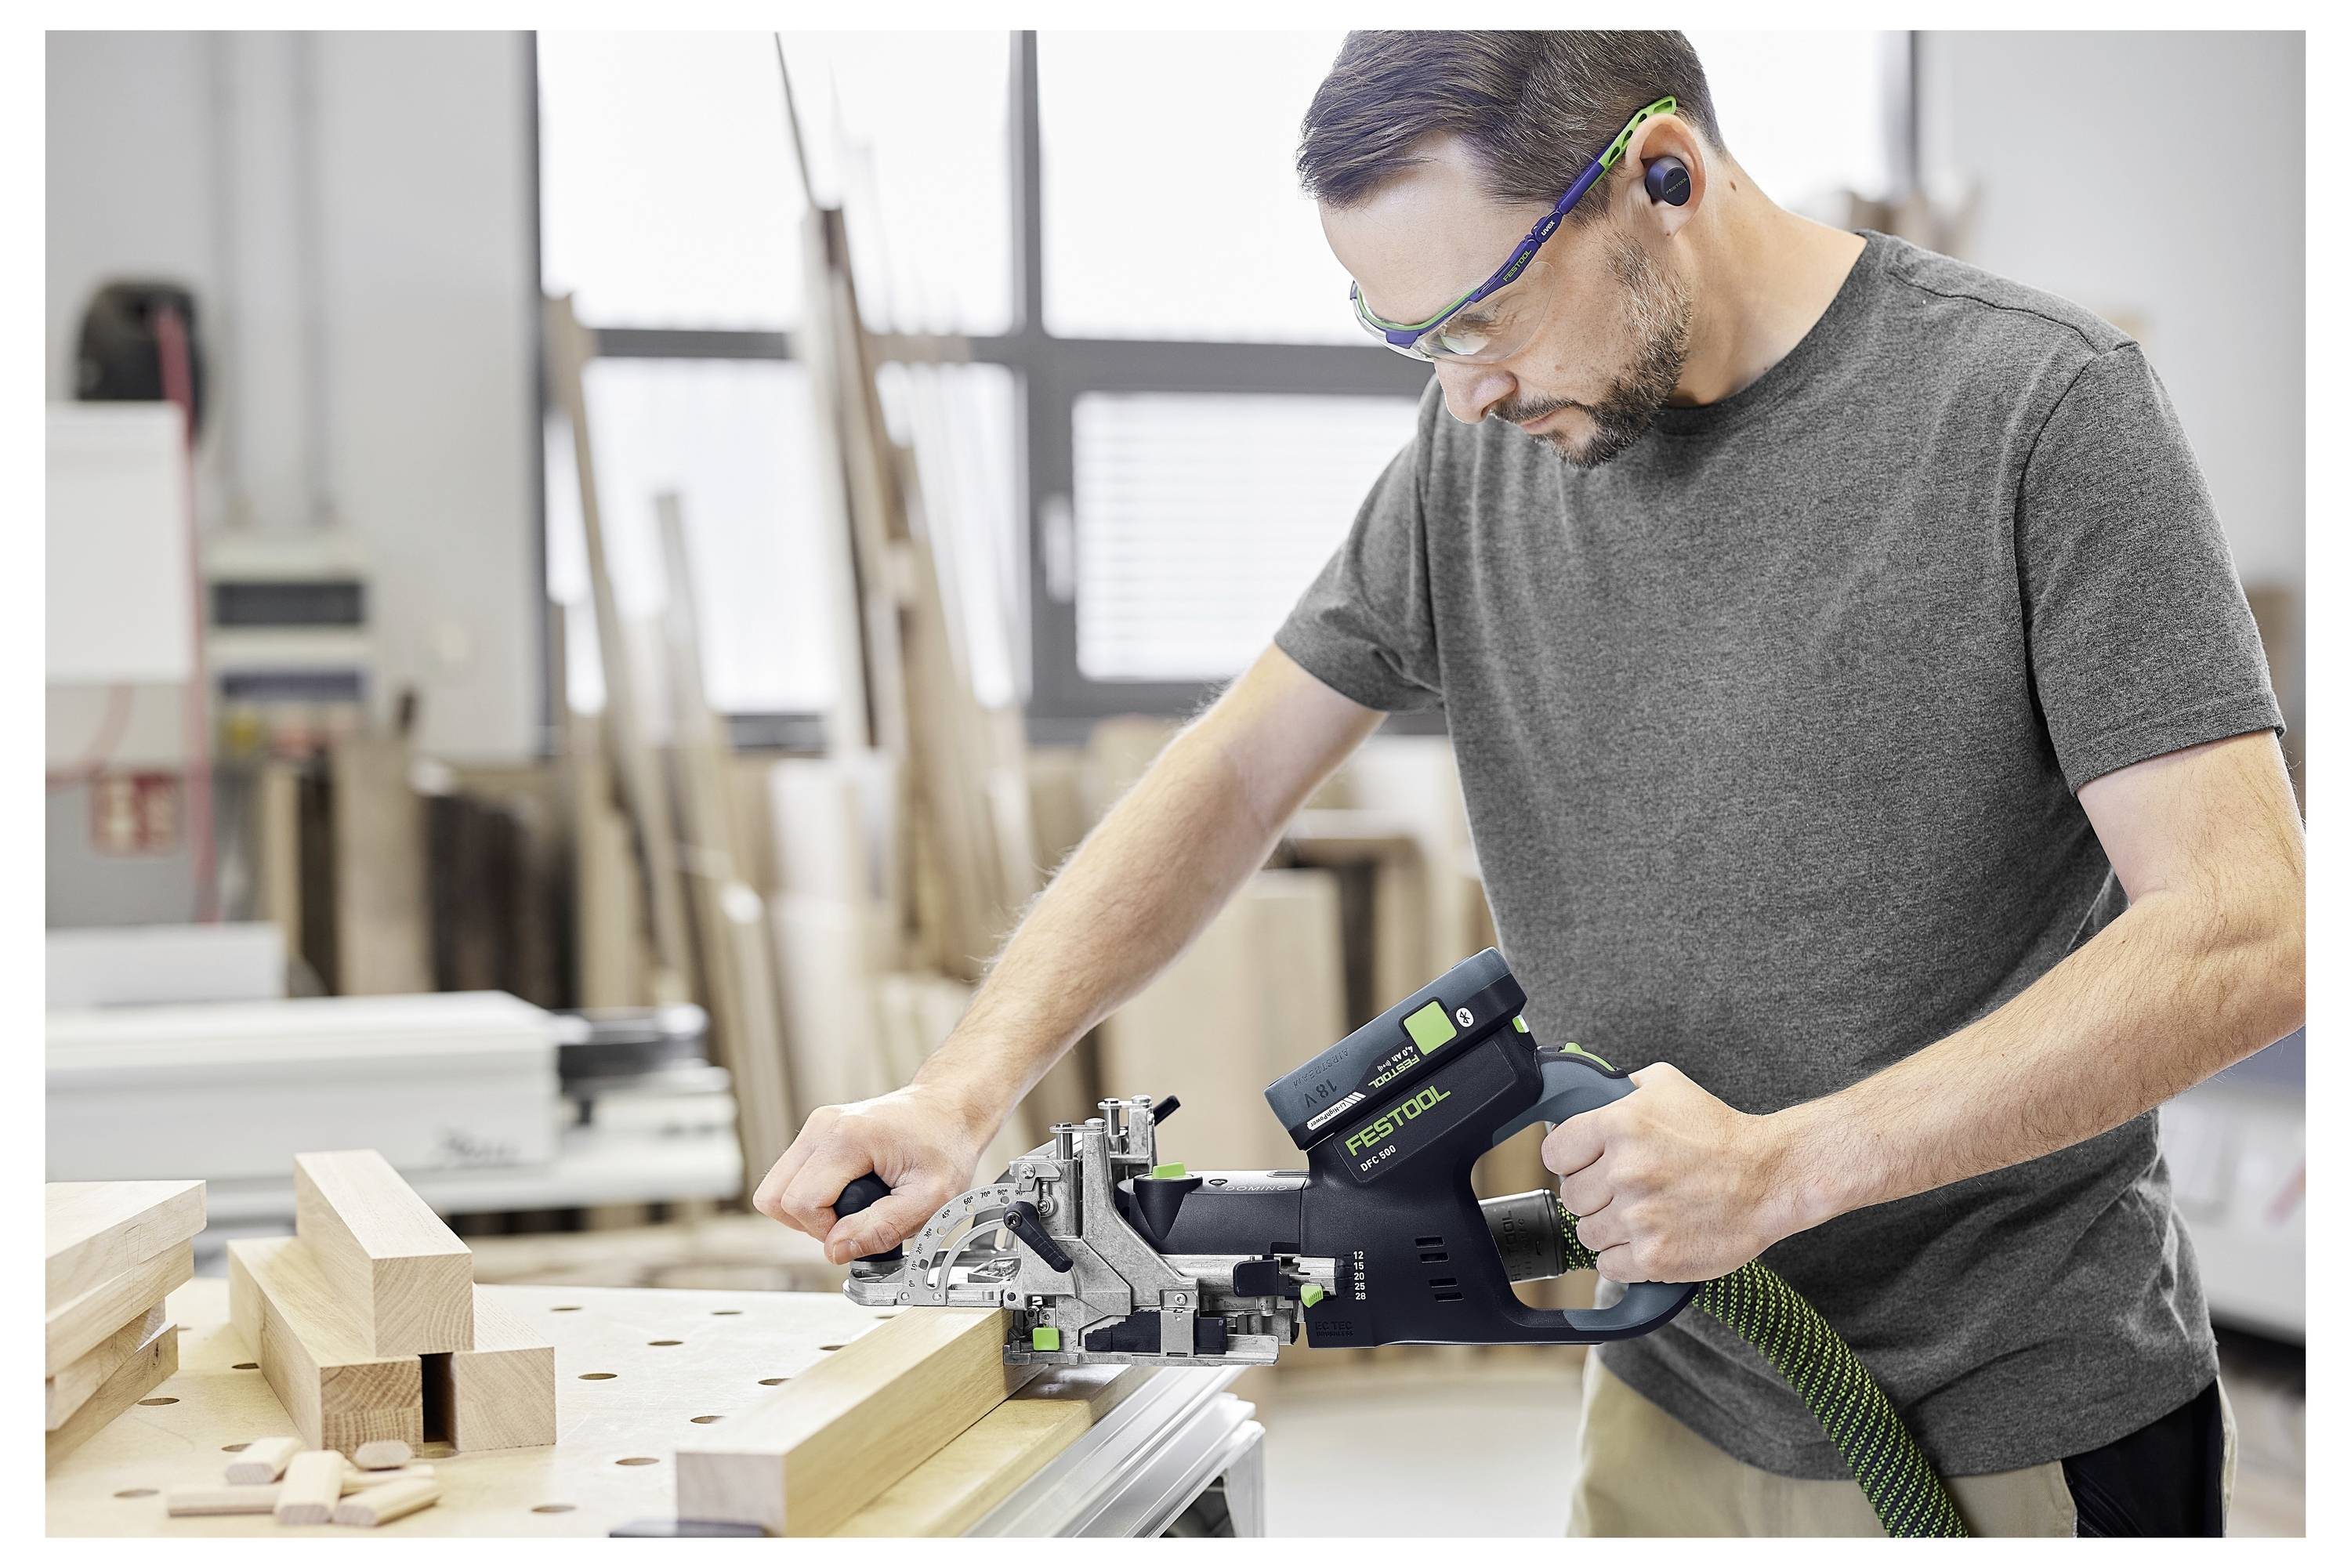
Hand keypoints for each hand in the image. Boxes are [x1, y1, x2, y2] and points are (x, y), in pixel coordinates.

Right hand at [752, 1079, 998, 1264]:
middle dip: (810, 1224)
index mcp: (847, 1138)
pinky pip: (791, 1180)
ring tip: (855, 1207)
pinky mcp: (816, 1134)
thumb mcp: (930, 1198)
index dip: (826, 1232)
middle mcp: (822, 1126)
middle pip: (774, 1198)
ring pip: (776, 1190)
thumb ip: (881, 1229)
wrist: (949, 1108)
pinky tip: (851, 1193)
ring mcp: (815, 1127)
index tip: (861, 1229)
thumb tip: (835, 1250)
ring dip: (809, 1212)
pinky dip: (813, 1197)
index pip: (801, 1203)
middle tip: (854, 1220)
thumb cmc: (945, 1146)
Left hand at [1540, 1062, 1819, 1283]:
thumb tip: (1584, 1095)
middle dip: (1593, 1194)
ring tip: (1642, 1214)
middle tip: (1622, 1191)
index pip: (1554, 1153)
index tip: (1584, 1165)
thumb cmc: (1721, 1133)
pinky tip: (1649, 1238)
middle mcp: (1625, 1172)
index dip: (1569, 1160)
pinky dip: (1624, 1258)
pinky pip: (1608, 1266)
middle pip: (1570, 1197)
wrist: (1770, 1178)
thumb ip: (1618, 1089)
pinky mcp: (1655, 1257)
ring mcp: (1639, 1218)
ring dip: (1608, 1227)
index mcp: (1619, 1125)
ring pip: (1587, 1233)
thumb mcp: (1666, 1086)